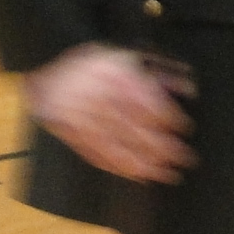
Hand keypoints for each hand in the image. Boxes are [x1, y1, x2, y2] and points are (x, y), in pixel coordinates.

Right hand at [24, 42, 195, 182]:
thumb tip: (189, 89)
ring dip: (146, 164)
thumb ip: (161, 72)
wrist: (44, 68)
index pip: (147, 101)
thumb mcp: (129, 56)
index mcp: (116, 76)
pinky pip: (97, 155)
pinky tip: (138, 176)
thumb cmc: (94, 63)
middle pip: (136, 128)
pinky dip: (120, 168)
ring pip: (118, 146)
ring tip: (168, 175)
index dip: (169, 118)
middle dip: (164, 148)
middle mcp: (100, 98)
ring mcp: (83, 119)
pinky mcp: (72, 134)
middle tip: (186, 160)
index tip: (186, 130)